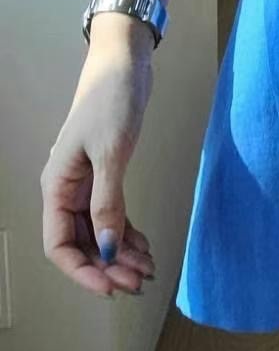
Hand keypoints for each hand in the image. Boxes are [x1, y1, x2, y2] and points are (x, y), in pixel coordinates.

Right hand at [40, 18, 156, 296]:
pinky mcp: (107, 172)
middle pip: (81, 243)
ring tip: (148, 270)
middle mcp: (68, 189)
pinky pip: (113, 214)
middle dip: (108, 266)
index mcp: (57, 187)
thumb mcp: (111, 152)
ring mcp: (87, 182)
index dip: (82, 270)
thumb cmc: (111, 101)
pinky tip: (145, 247)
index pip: (59, 244)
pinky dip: (128, 232)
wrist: (125, 63)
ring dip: (121, 253)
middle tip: (140, 282)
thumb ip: (108, 202)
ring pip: (99, 231)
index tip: (111, 286)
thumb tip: (109, 250)